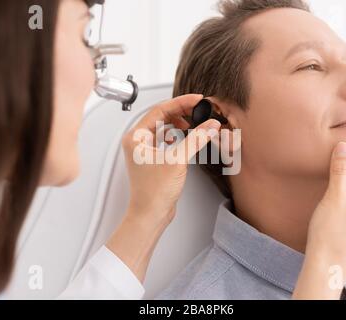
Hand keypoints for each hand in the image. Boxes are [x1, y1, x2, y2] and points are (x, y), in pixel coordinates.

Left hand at [107, 94, 220, 281]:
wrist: (150, 214)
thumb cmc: (153, 192)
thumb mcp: (177, 161)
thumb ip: (195, 140)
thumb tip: (209, 125)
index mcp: (136, 137)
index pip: (159, 110)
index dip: (181, 103)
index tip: (197, 100)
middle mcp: (138, 141)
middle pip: (161, 116)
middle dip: (181, 112)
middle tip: (199, 110)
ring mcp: (144, 150)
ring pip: (164, 127)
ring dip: (180, 123)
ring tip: (194, 123)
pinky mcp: (153, 158)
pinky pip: (165, 139)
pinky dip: (177, 135)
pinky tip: (185, 137)